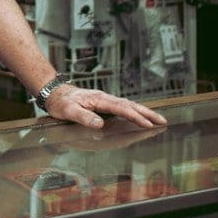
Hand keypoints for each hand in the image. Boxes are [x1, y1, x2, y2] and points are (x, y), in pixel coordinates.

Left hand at [44, 85, 167, 129]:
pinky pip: (123, 107)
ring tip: (156, 119)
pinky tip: (138, 116)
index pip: (122, 109)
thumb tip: (100, 124)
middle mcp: (105, 98)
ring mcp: (105, 100)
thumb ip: (84, 117)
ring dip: (143, 112)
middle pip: (131, 105)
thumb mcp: (69, 111)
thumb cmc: (61, 103)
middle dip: (147, 113)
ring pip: (129, 105)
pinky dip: (134, 111)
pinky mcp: (103, 103)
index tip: (148, 124)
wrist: (54, 92)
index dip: (136, 117)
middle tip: (162, 121)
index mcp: (100, 99)